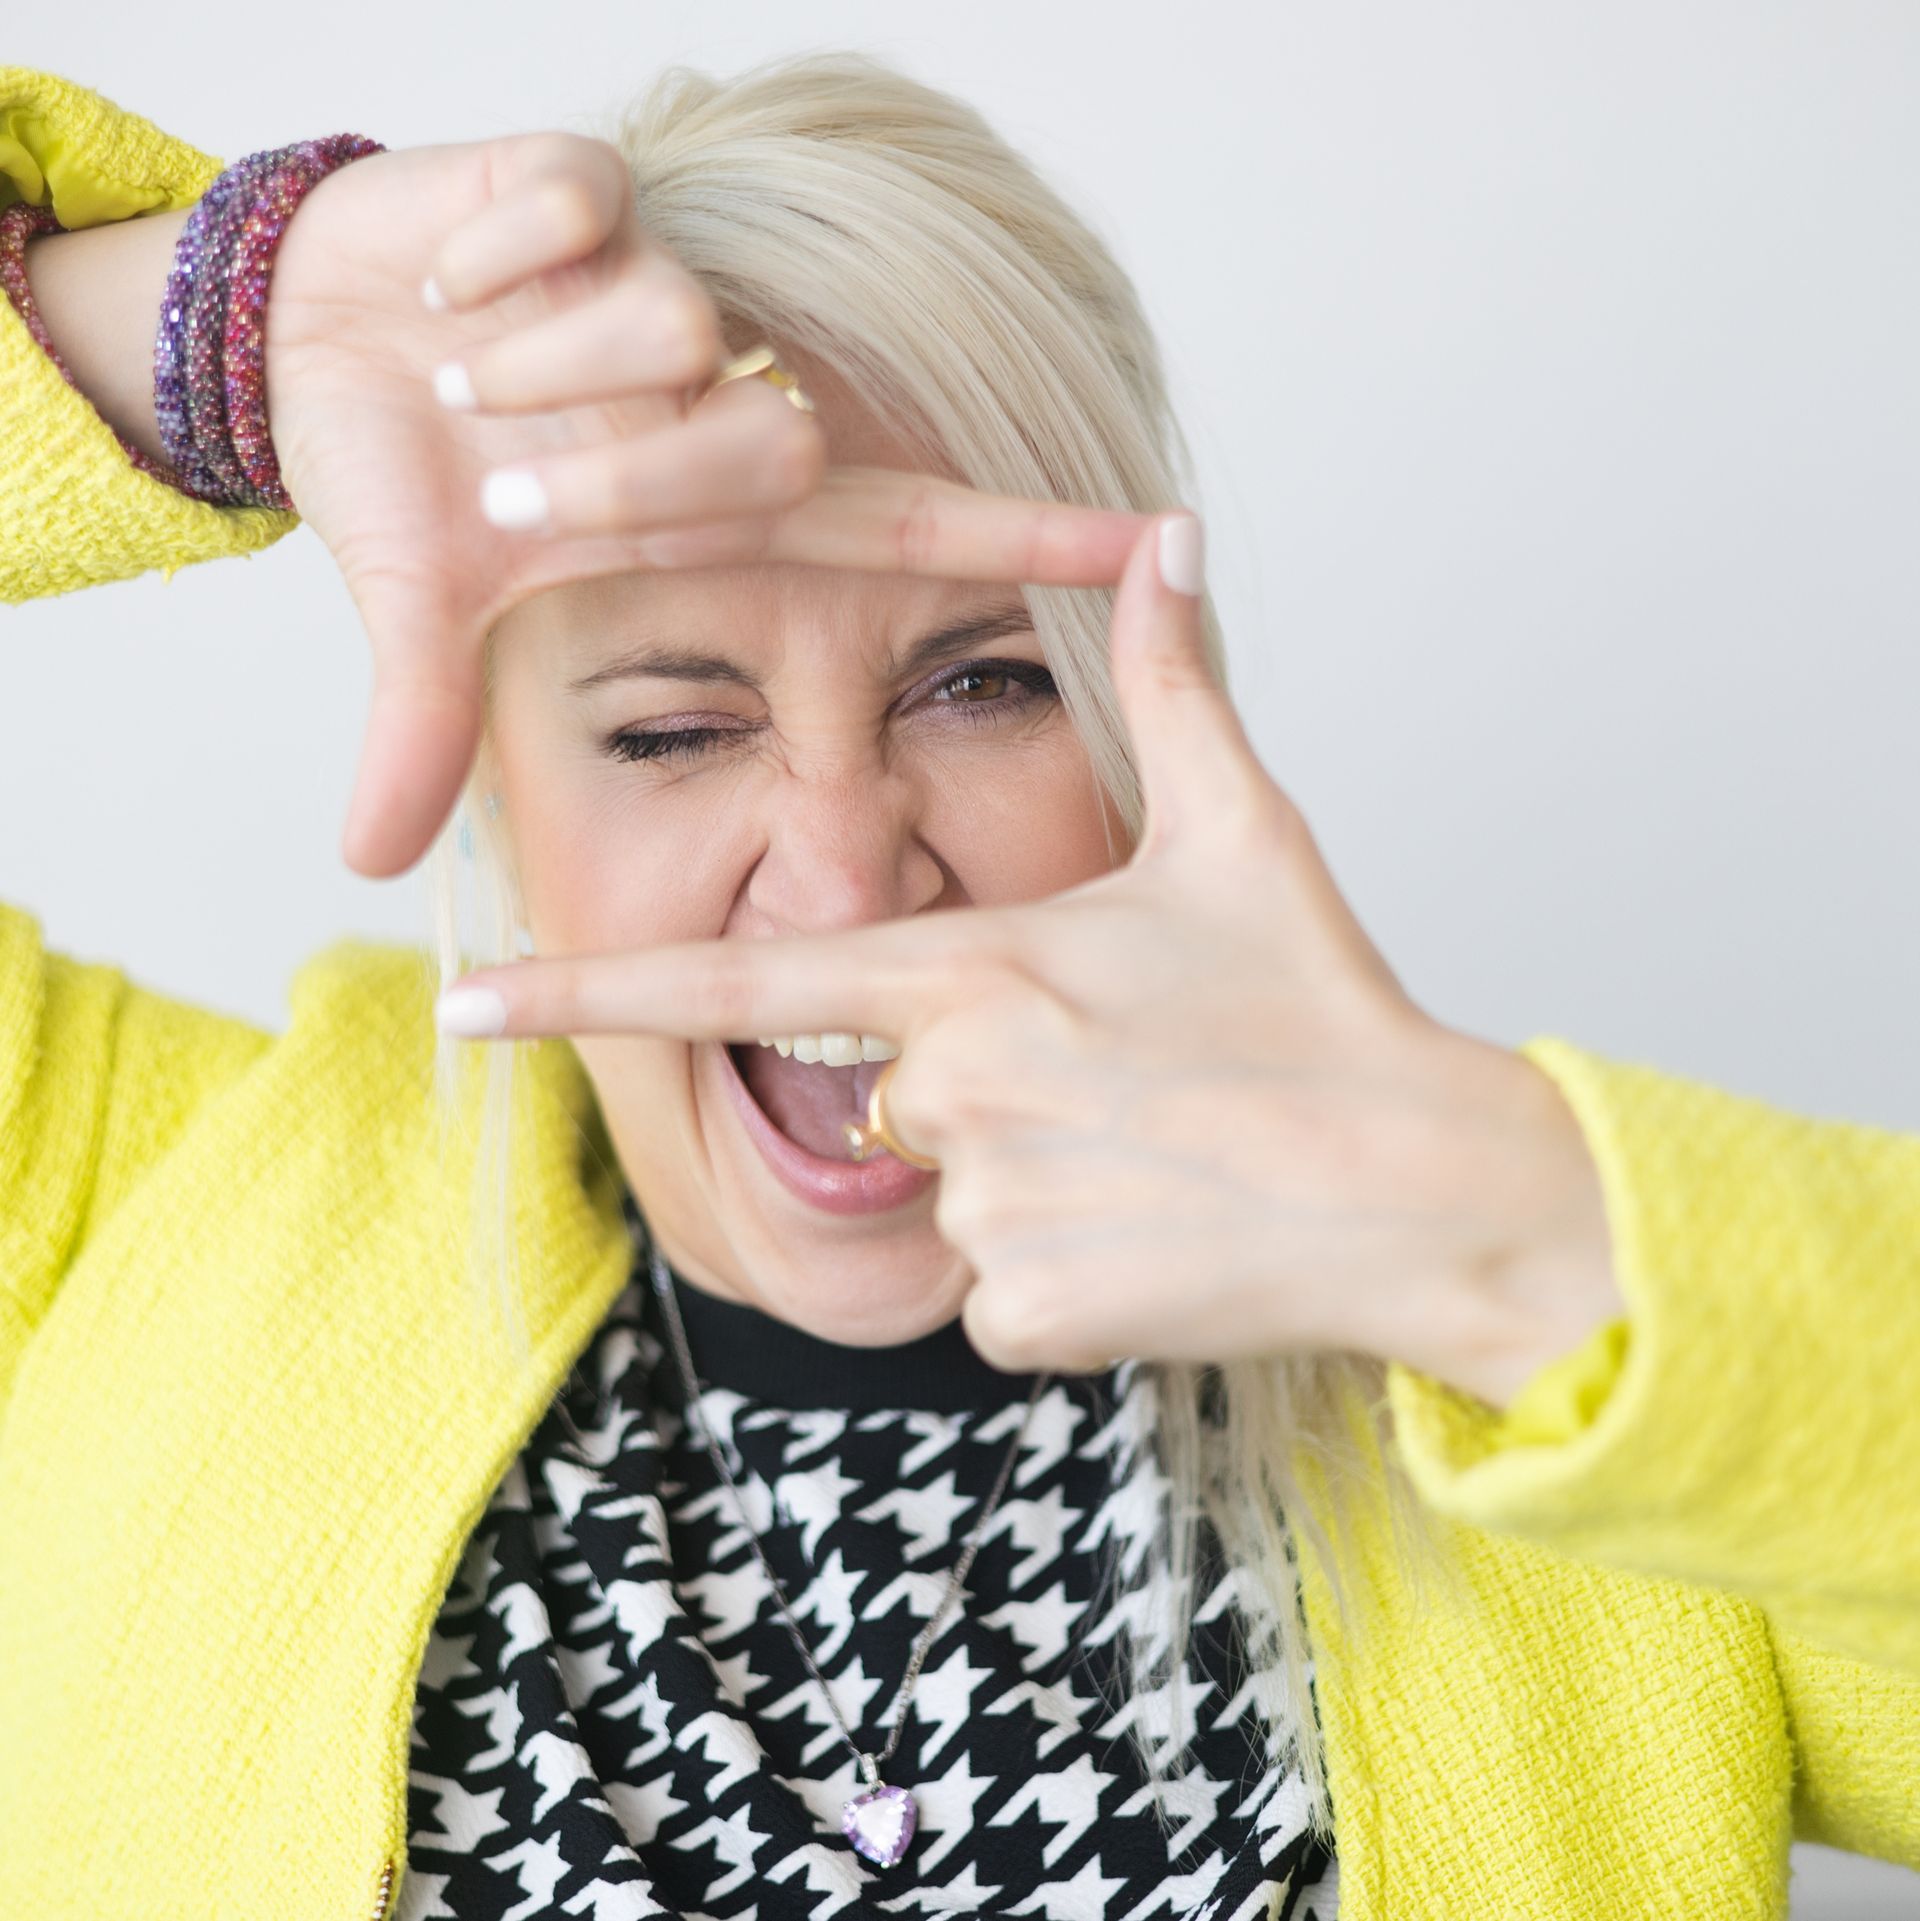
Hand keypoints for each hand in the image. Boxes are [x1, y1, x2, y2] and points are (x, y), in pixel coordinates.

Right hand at [258, 132, 1148, 877]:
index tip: (1162, 541)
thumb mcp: (429, 607)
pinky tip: (458, 283)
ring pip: (670, 329)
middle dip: (625, 480)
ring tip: (466, 374)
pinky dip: (498, 257)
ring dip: (542, 369)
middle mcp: (715, 391)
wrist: (307, 337)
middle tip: (507, 482)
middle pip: (768, 443)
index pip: (909, 522)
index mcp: (711, 501)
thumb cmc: (402, 475)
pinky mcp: (591, 183)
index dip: (1035, 536)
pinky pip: (578, 212)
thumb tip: (366, 862)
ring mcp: (660, 281)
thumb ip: (427, 724)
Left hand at [436, 513, 1621, 1399]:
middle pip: (881, 1094)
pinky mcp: (1027, 1312)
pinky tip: (1155, 1231)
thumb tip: (1164, 539)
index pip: (741, 982)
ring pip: (942, 1194)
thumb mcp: (1241, 832)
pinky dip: (1058, 1264)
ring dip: (1025, 1177)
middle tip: (1115, 1077)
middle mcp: (954, 1087)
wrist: (1424, 1188)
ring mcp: (987, 1207)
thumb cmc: (1323, 1005)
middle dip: (969, 1088)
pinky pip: (993, 1286)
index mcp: (975, 968)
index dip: (585, 993)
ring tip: (1148, 1151)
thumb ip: (1169, 685)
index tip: (463, 1004)